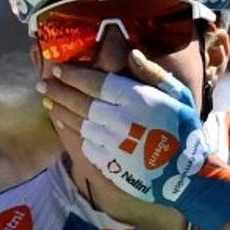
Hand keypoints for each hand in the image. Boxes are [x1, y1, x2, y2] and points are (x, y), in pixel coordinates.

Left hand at [40, 50, 229, 229]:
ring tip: (48, 101)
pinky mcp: (108, 163)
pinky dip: (70, 132)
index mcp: (136, 100)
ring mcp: (112, 143)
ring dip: (60, 110)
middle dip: (59, 91)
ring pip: (78, 123)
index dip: (74, 75)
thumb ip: (153, 74)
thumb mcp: (178, 95)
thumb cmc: (185, 130)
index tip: (59, 69)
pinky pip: (84, 143)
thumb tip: (130, 53)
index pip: (96, 83)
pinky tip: (62, 123)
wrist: (186, 175)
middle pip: (80, 102)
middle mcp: (120, 120)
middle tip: (43, 84)